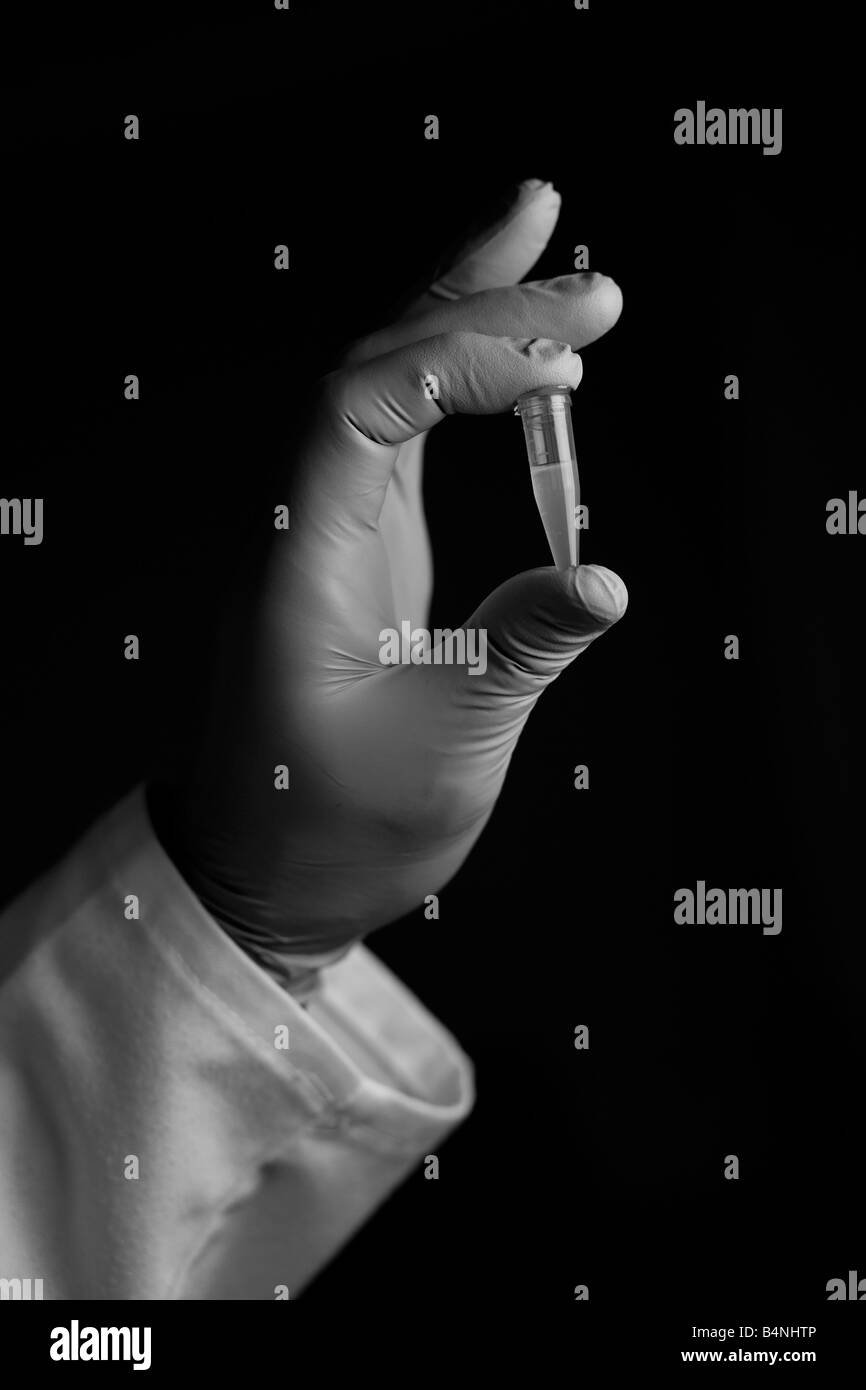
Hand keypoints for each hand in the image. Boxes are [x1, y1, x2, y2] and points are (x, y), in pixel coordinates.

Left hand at [149, 178, 627, 957]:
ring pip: (387, 389)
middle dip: (479, 308)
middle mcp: (305, 526)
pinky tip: (506, 361)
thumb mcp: (441, 753)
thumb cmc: (328, 827)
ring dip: (463, 319)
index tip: (565, 369)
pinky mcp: (360, 551)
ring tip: (540, 249)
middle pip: (376, 368)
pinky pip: (402, 437)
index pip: (363, 404)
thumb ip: (521, 650)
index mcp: (302, 564)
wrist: (264, 873)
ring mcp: (329, 532)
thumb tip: (606, 577)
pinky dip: (460, 387)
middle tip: (589, 281)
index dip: (461, 360)